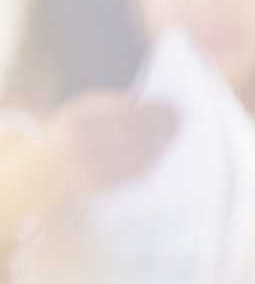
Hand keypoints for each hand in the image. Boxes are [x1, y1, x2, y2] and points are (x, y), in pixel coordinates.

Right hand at [37, 89, 178, 197]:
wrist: (46, 170)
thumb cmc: (69, 131)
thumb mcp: (81, 108)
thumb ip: (111, 100)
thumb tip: (145, 99)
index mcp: (80, 121)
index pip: (127, 114)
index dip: (154, 111)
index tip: (172, 107)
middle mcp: (85, 145)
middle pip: (137, 134)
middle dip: (162, 127)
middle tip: (179, 121)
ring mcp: (95, 168)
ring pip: (140, 154)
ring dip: (162, 144)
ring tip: (172, 134)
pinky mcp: (104, 185)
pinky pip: (136, 172)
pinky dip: (153, 160)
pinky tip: (161, 150)